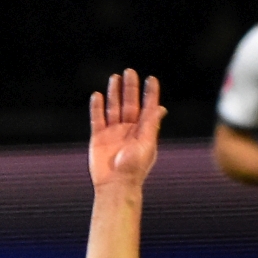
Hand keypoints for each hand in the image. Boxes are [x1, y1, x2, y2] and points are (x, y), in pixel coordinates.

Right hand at [88, 70, 164, 189]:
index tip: (151, 79)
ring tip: (115, 78)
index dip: (150, 93)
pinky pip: (97, 119)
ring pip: (114, 108)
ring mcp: (113, 132)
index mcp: (143, 130)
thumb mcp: (147, 144)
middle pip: (130, 103)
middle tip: (130, 72)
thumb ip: (151, 125)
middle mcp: (129, 129)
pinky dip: (97, 107)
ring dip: (115, 93)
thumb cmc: (135, 168)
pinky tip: (97, 96)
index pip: (148, 107)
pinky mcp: (98, 138)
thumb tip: (161, 108)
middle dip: (130, 88)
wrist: (115, 185)